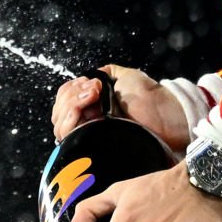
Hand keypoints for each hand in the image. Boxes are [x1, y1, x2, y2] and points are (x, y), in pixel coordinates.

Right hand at [51, 65, 193, 151]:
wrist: (164, 114)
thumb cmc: (147, 97)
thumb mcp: (122, 76)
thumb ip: (101, 74)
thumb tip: (86, 79)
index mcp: (92, 106)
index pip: (63, 99)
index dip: (72, 90)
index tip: (92, 84)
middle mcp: (87, 122)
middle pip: (58, 111)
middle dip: (72, 95)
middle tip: (95, 89)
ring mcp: (88, 135)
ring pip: (60, 122)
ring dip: (73, 103)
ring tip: (95, 95)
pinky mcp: (90, 146)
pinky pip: (67, 134)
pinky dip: (74, 115)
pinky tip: (93, 109)